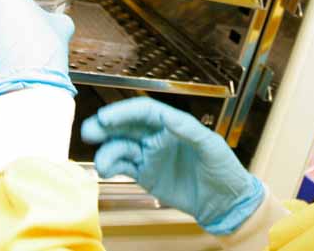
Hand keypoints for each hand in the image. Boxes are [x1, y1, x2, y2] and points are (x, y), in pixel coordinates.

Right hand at [81, 97, 263, 234]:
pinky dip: (111, 166)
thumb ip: (189, 130)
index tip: (107, 117)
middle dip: (106, 126)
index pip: (143, 112)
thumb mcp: (211, 146)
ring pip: (120, 147)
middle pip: (126, 126)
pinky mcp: (145, 175)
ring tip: (103, 164)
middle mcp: (157, 137)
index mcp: (172, 125)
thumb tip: (168, 118)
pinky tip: (106, 170)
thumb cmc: (223, 169)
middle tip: (90, 131)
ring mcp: (149, 156)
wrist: (224, 202)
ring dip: (107, 152)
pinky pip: (123, 166)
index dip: (124, 112)